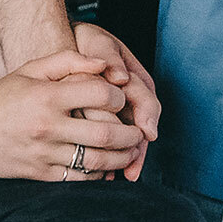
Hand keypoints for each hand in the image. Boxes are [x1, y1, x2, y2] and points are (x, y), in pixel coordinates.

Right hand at [0, 50, 144, 180]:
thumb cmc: (1, 96)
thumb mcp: (30, 70)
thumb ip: (68, 62)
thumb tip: (103, 65)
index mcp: (48, 96)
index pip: (100, 94)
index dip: (118, 96)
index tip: (121, 99)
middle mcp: (48, 126)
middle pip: (106, 133)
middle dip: (131, 134)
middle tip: (140, 132)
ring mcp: (44, 153)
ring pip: (96, 160)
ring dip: (122, 157)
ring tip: (131, 152)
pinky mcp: (40, 174)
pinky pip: (78, 178)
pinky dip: (99, 175)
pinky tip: (107, 168)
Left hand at [73, 22, 160, 180]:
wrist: (74, 44)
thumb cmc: (88, 44)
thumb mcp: (99, 44)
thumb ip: (109, 59)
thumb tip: (120, 78)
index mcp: (136, 80)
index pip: (147, 101)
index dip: (147, 118)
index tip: (146, 133)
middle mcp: (133, 100)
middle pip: (141, 128)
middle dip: (138, 150)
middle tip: (132, 170)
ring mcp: (121, 113)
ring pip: (129, 140)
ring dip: (125, 160)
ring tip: (120, 177)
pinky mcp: (107, 122)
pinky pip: (114, 144)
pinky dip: (111, 160)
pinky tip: (104, 176)